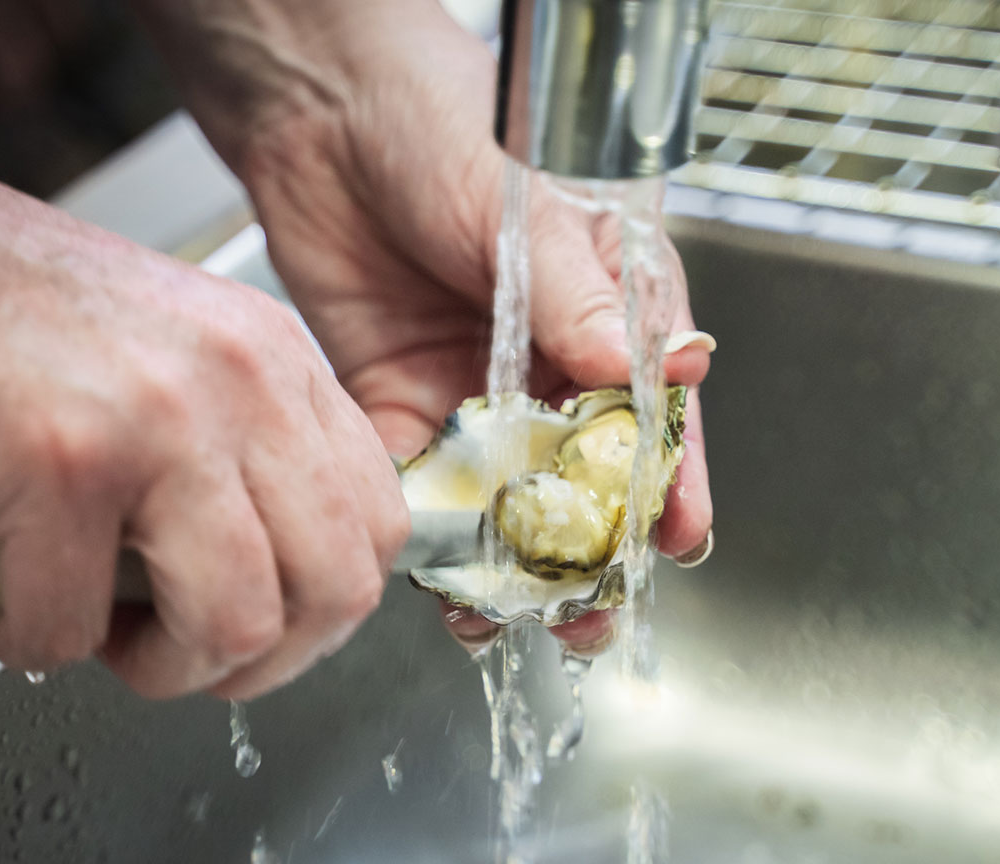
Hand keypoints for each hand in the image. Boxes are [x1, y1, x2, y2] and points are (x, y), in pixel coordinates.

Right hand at [0, 93, 407, 698]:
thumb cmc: (6, 311)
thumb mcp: (181, 354)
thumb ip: (244, 444)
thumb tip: (273, 570)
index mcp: (279, 364)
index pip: (381, 522)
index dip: (327, 606)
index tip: (269, 625)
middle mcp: (243, 386)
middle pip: (336, 590)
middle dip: (263, 662)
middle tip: (192, 656)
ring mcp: (159, 421)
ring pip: (237, 625)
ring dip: (165, 670)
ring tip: (101, 635)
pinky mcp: (58, 461)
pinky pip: (75, 624)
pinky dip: (35, 643)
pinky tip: (7, 602)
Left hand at [137, 0, 713, 650]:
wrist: (323, 111)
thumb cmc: (446, 123)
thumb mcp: (523, 206)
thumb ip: (580, 296)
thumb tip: (663, 366)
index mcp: (607, 309)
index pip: (654, 409)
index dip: (670, 478)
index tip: (676, 538)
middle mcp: (549, 363)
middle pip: (586, 476)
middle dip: (592, 549)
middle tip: (590, 612)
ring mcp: (477, 392)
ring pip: (509, 500)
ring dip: (511, 563)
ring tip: (510, 616)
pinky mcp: (404, 407)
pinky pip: (426, 489)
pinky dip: (432, 540)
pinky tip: (437, 580)